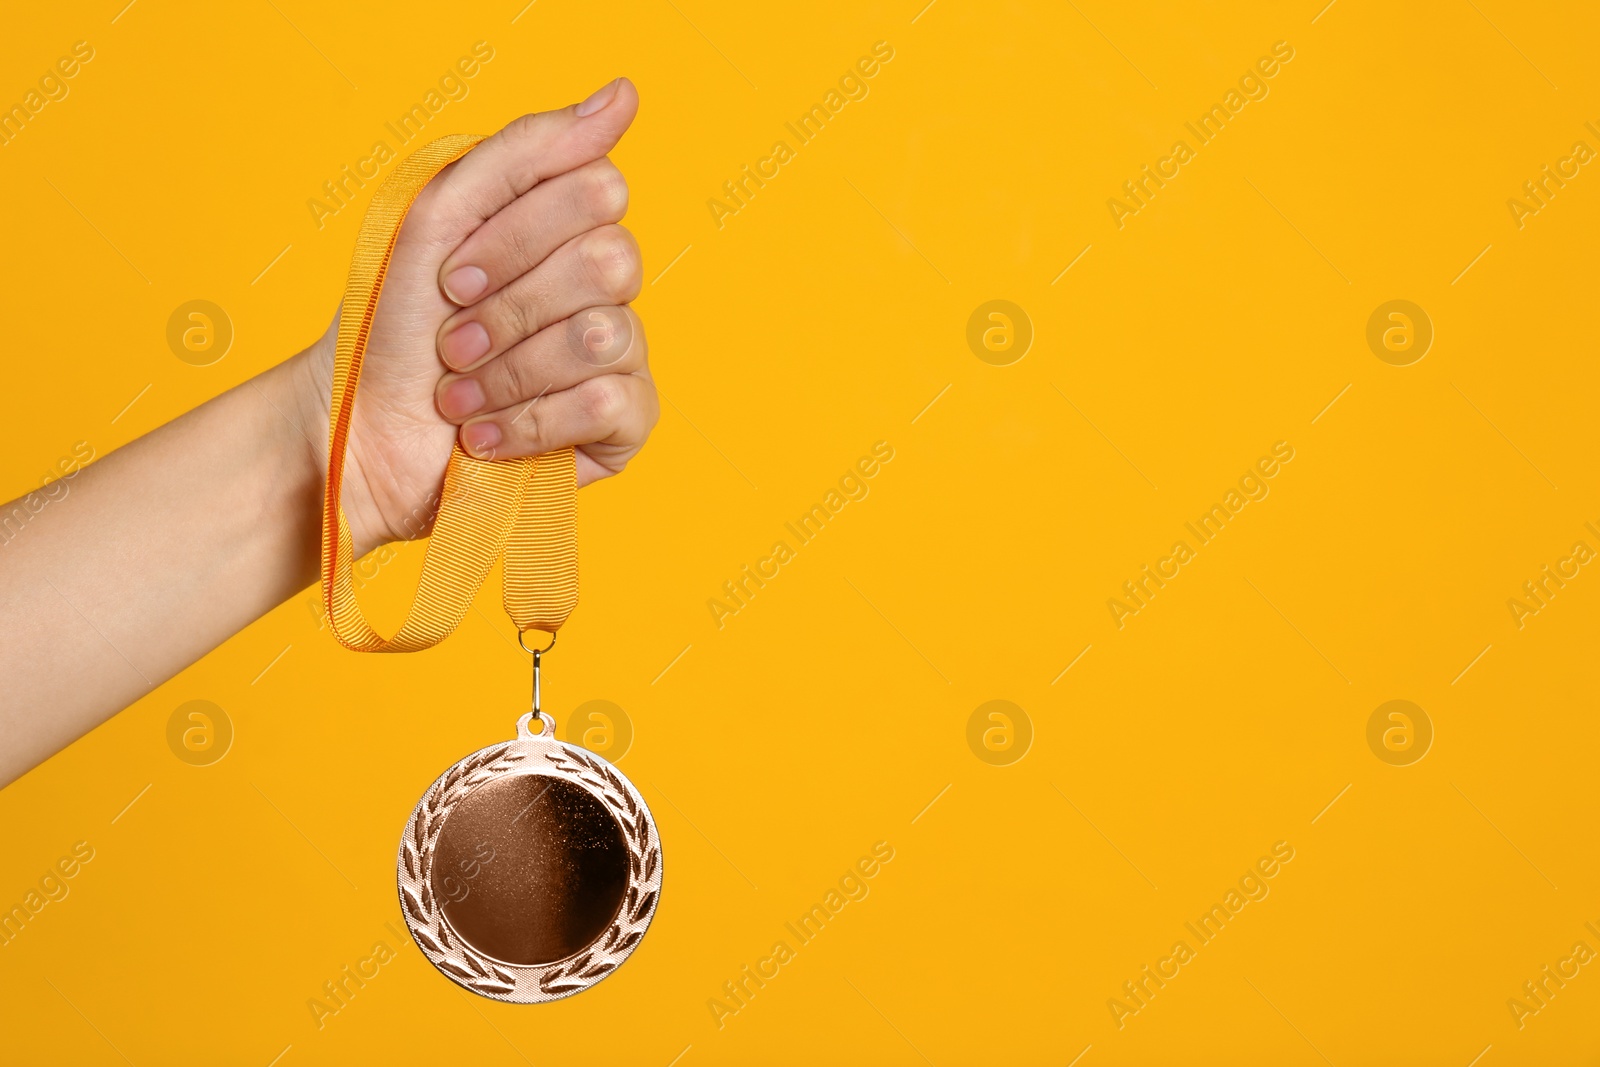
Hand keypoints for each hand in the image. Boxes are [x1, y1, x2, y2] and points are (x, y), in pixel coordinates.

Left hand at [293, 78, 655, 554]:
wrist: (361, 435)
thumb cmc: (394, 328)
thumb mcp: (439, 216)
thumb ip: (527, 150)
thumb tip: (622, 95)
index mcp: (565, 227)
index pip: (598, 190)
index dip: (518, 235)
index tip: (450, 275)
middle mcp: (603, 286)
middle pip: (610, 261)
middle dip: (511, 308)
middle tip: (452, 341)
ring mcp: (620, 355)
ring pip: (607, 334)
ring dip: (511, 370)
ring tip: (458, 397)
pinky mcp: (624, 426)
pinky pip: (612, 403)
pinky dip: (532, 420)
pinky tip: (487, 436)